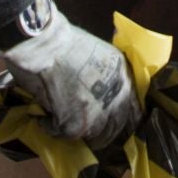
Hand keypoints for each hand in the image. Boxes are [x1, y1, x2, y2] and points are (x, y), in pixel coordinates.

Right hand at [0, 2, 138, 148]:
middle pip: (115, 128)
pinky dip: (51, 126)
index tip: (115, 126)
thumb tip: (99, 94)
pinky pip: (63, 133)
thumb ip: (107, 77)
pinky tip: (43, 116)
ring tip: (61, 121)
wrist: (46, 44)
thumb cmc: (66, 43)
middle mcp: (116, 99)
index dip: (123, 121)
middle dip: (101, 132)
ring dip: (77, 130)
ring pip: (91, 135)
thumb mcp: (101, 56)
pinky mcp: (75, 125)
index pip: (134, 111)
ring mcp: (97, 115)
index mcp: (124, 79)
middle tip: (83, 128)